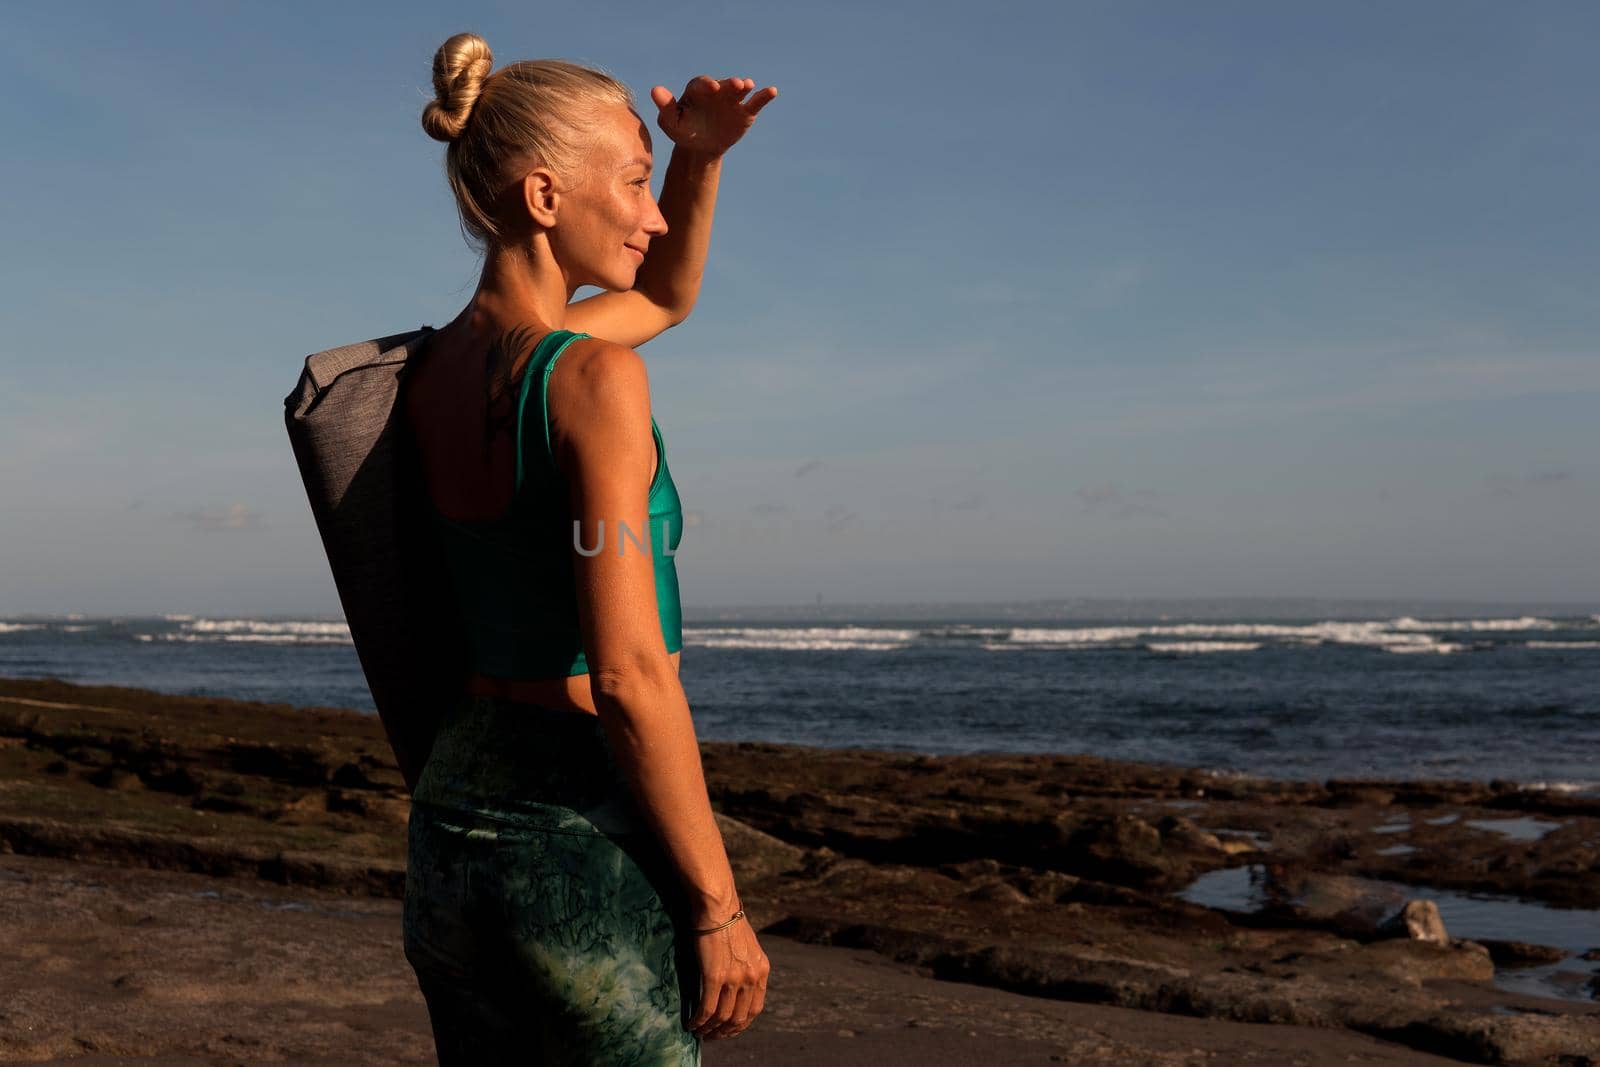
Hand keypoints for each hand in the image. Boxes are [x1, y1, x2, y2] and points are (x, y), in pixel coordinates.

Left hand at [650, 75, 777, 156]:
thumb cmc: (683, 131)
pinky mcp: (745, 112)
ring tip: (748, 85)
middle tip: (736, 84)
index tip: (711, 87)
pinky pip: (756, 102)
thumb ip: (664, 107)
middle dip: (729, 84)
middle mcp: (717, 91)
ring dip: (745, 86)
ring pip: (740, 91)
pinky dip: (764, 96)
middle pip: (723, 85)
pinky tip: (772, 91)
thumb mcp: (670, 123)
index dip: (706, 84)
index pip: (701, 84)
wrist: (700, 147)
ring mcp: (732, 100)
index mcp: (697, 90)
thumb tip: (655, 90)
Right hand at [687, 909, 769, 1039]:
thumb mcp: (746, 946)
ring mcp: (734, 978)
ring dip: (710, 1030)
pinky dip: (698, 1021)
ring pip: (722, 1017)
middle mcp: (751, 977)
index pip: (755, 1009)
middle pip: (739, 1018)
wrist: (717, 905)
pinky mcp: (714, 976)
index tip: (729, 1029)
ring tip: (700, 1033)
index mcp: (762, 970)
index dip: (741, 1024)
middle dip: (725, 1032)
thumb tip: (735, 982)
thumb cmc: (726, 920)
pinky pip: (707, 1009)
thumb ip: (745, 966)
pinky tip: (691, 1025)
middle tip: (713, 1036)